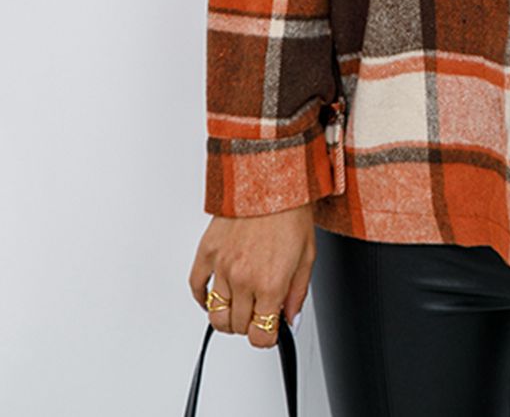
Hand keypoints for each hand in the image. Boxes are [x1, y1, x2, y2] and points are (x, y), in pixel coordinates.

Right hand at [188, 202, 316, 347]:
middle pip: (238, 327)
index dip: (267, 337)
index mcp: (271, 283)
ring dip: (228, 316)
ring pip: (216, 314)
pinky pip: (196, 287)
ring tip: (239, 305)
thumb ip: (297, 294)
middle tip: (259, 311)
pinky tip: (215, 295)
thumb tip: (290, 320)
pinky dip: (203, 298)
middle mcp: (244, 279)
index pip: (260, 335)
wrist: (272, 178)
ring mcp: (222, 267)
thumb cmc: (292, 211)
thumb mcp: (307, 256)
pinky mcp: (207, 252)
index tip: (270, 329)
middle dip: (250, 324)